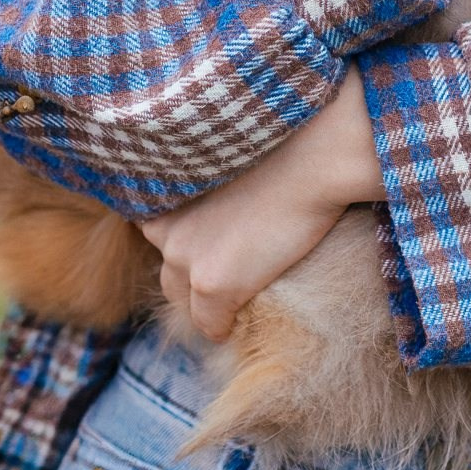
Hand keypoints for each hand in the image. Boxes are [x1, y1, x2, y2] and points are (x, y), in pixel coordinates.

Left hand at [138, 73, 383, 342]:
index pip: (157, 233)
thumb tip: (215, 211)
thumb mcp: (224, 159)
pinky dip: (224, 326)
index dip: (189, 242)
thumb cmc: (284, 144)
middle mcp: (163, 224)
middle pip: (168, 270)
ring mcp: (184, 255)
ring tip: (237, 296)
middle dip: (193, 275)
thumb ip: (205, 185)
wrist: (313, 154)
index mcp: (162, 191)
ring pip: (183, 299)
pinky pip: (209, 323)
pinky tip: (242, 318)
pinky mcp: (211, 283)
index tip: (215, 246)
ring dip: (205, 302)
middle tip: (230, 273)